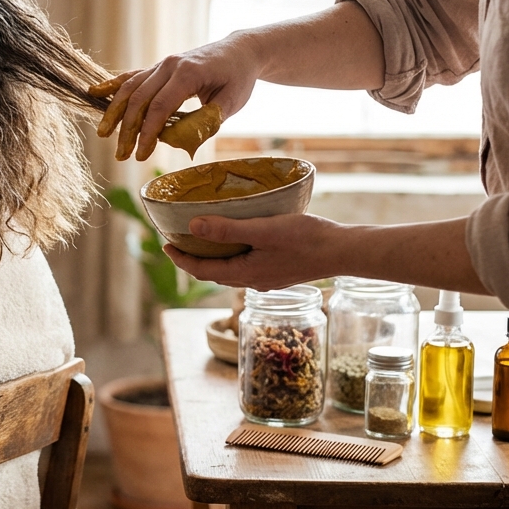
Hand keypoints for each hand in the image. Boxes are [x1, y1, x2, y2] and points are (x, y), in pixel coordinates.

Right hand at [95, 32, 263, 160]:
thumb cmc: (238, 78)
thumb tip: (180, 143)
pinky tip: (96, 93)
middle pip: (139, 99)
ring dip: (115, 112)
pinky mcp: (159, 68)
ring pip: (131, 87)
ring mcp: (162, 65)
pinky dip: (114, 86)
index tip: (140, 155)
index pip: (160, 107)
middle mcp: (170, 66)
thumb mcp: (231, 102)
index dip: (147, 133)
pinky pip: (132, 76)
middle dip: (127, 129)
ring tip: (103, 134)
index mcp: (188, 74)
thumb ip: (206, 121)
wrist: (240, 51)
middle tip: (121, 154)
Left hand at [162, 213, 345, 289]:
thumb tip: (193, 227)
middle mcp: (252, 280)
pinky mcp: (279, 272)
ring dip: (213, 257)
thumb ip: (228, 229)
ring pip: (230, 270)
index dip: (180, 258)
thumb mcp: (263, 229)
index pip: (201, 269)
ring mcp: (267, 278)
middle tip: (178, 241)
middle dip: (192, 258)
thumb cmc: (306, 238)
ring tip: (203, 239)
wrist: (343, 251)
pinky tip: (238, 241)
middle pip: (213, 272)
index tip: (165, 244)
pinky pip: (246, 266)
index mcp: (244, 273)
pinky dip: (232, 255)